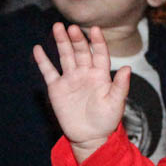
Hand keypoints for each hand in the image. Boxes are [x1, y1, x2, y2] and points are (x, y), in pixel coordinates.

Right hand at [33, 23, 129, 161]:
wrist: (89, 137)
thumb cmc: (106, 120)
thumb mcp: (116, 103)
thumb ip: (120, 86)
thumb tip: (128, 68)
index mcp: (100, 74)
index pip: (99, 53)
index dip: (97, 41)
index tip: (95, 29)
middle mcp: (85, 73)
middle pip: (80, 51)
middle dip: (76, 39)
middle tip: (71, 27)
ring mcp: (70, 79)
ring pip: (65, 56)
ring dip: (61, 42)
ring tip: (57, 27)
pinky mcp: (57, 88)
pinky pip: (49, 71)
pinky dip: (43, 61)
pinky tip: (37, 49)